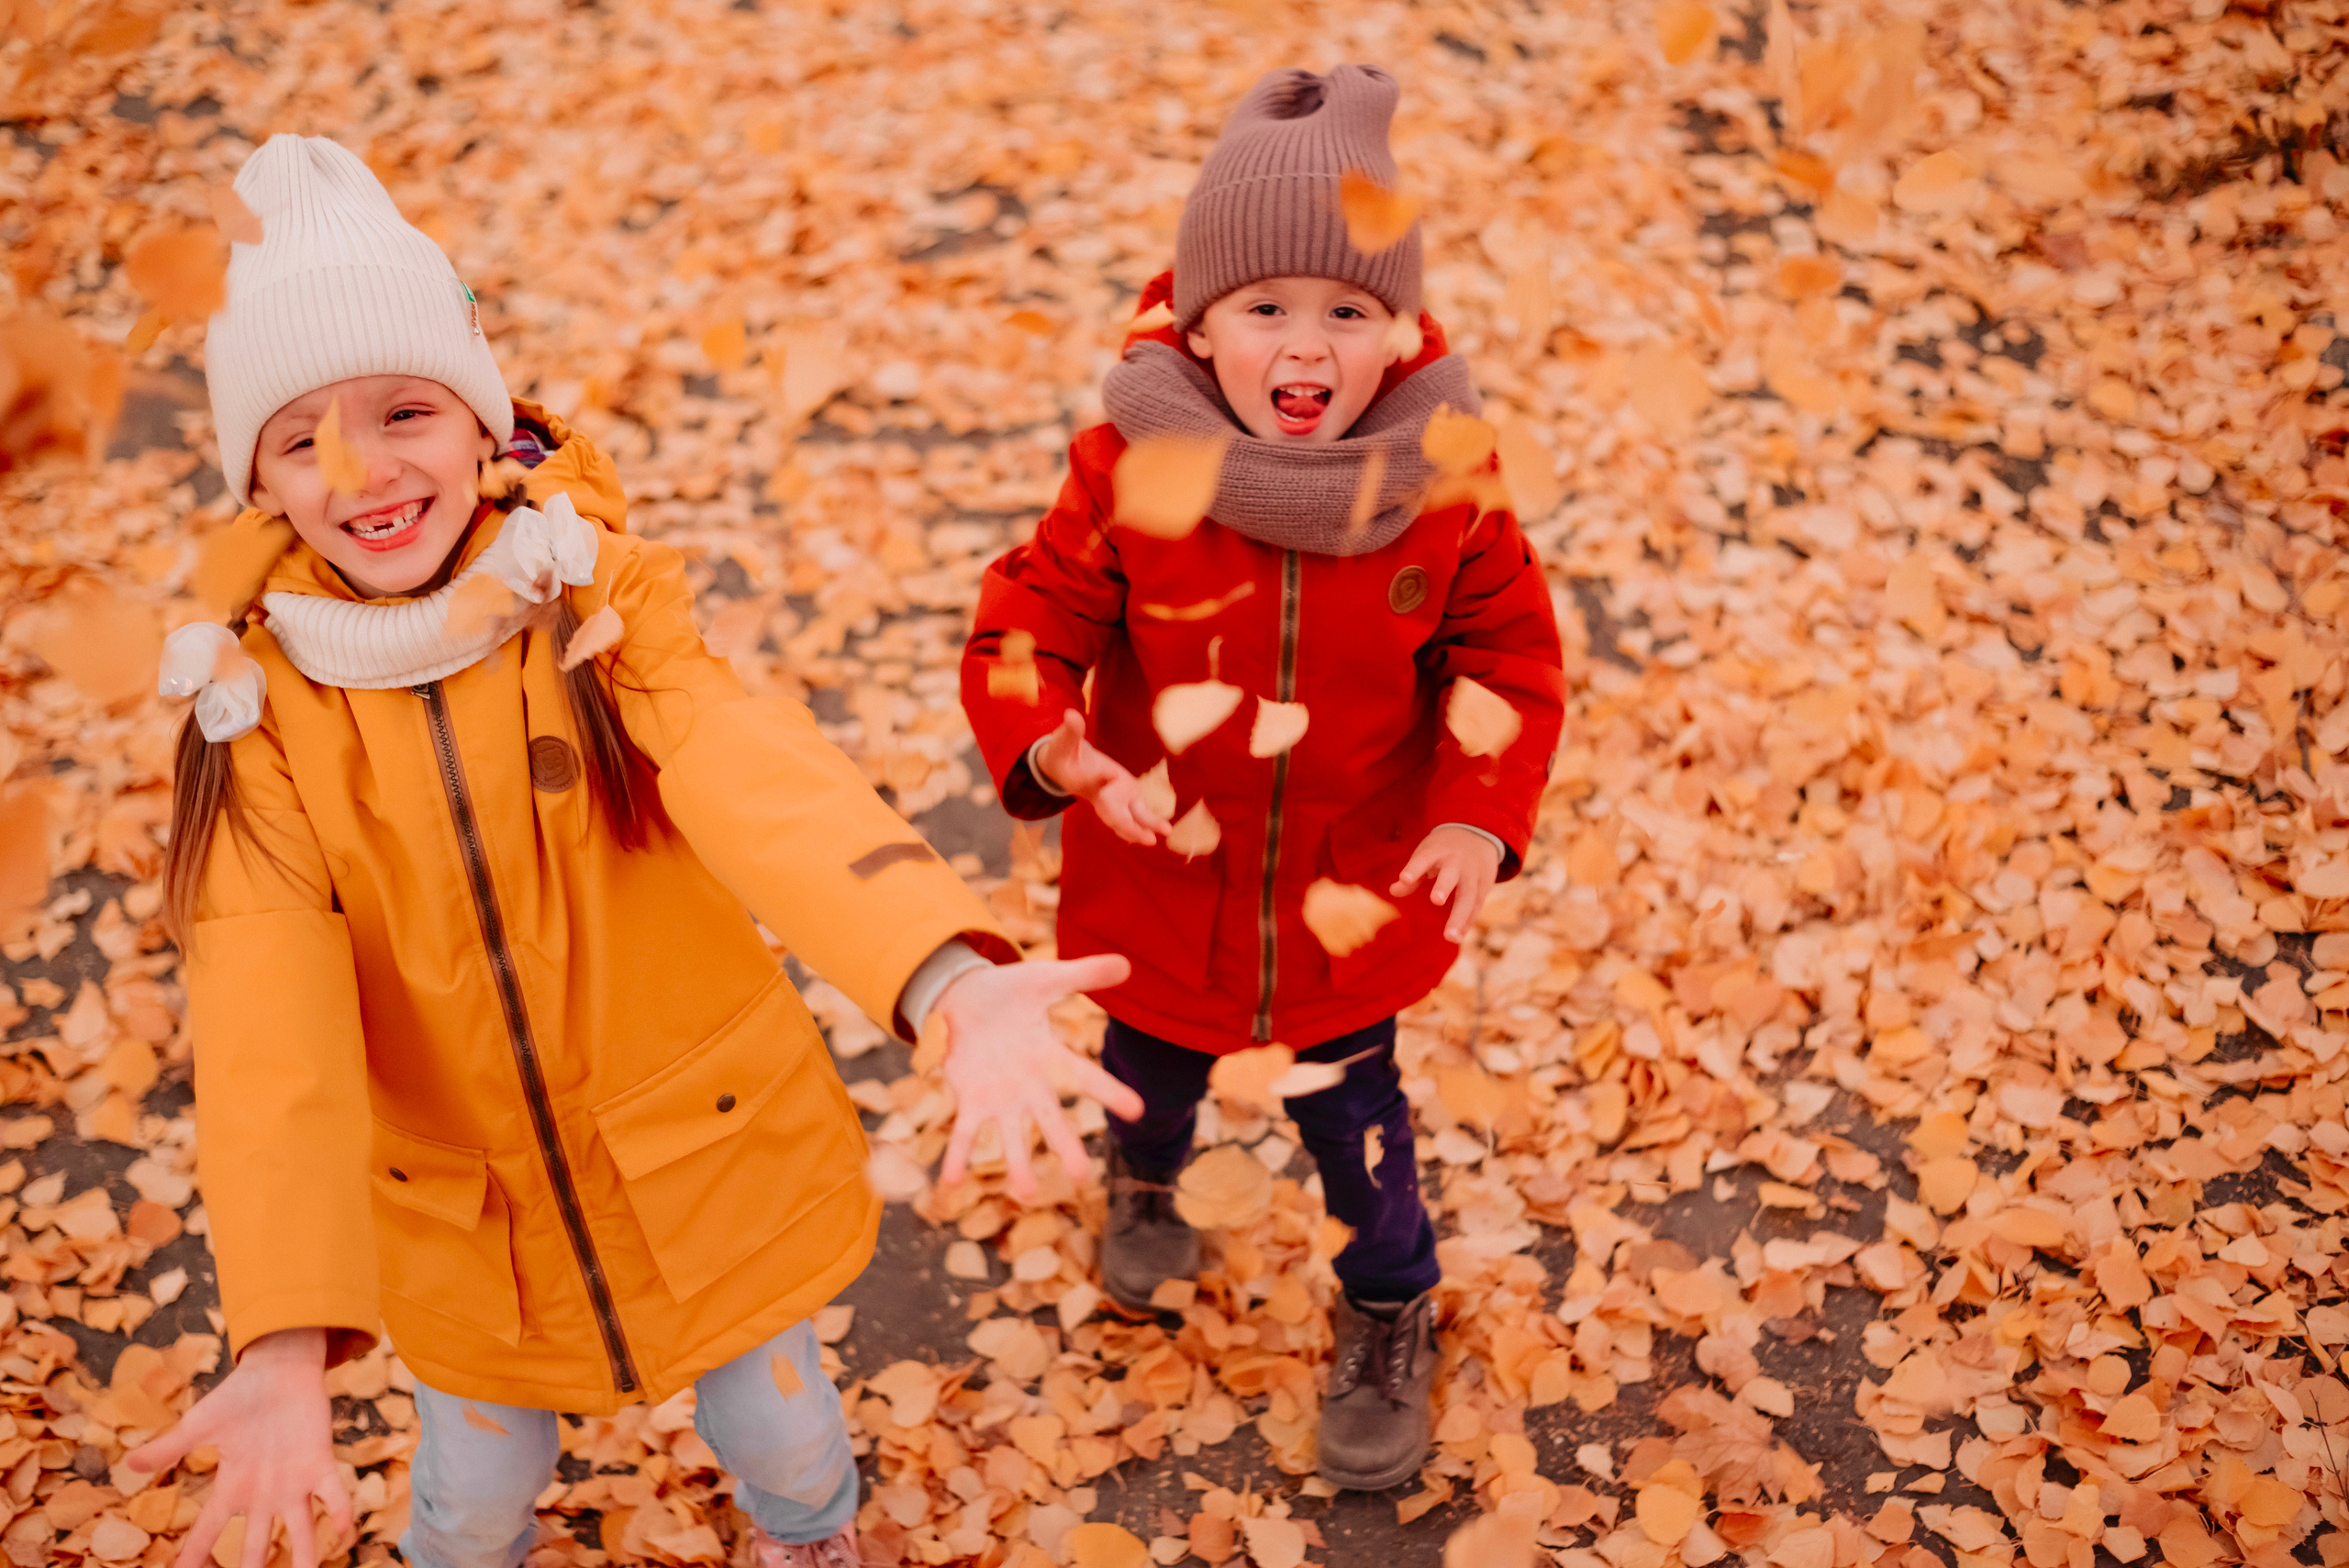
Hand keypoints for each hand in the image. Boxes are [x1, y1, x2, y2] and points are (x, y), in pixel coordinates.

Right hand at [125, 1327, 352, 1567]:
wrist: (279, 1369)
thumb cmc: (238, 1397)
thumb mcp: (197, 1424)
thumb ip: (168, 1448)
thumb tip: (129, 1463)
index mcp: (231, 1487)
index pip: (208, 1532)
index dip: (195, 1557)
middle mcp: (263, 1494)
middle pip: (255, 1544)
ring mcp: (294, 1482)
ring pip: (300, 1529)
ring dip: (304, 1555)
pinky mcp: (320, 1463)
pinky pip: (333, 1492)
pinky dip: (340, 1510)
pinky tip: (344, 1531)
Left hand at [935, 954, 1145, 1200]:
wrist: (962, 998)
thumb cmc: (1008, 992)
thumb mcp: (1045, 979)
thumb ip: (1083, 974)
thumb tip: (1126, 964)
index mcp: (1049, 1057)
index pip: (1085, 1076)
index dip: (1110, 1092)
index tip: (1137, 1110)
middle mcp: (1028, 1086)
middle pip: (1051, 1120)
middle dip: (1066, 1147)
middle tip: (1082, 1176)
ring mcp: (999, 1098)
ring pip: (1012, 1136)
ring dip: (1018, 1164)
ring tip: (1026, 1192)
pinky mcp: (968, 1100)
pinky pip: (965, 1132)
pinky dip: (957, 1156)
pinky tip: (950, 1181)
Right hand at [1035, 709, 1169, 846]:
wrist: (1064, 766)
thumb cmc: (1063, 752)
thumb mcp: (1064, 739)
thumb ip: (1070, 730)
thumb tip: (1072, 714)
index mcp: (1081, 779)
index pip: (1090, 779)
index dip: (1099, 777)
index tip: (1110, 774)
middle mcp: (1098, 795)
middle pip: (1111, 813)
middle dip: (1126, 824)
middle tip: (1142, 836)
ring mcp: (1113, 799)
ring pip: (1125, 819)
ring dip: (1139, 830)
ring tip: (1154, 840)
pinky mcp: (1125, 796)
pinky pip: (1137, 814)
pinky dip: (1148, 823)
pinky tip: (1165, 830)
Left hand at [1392, 825, 1503, 941]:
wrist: (1478, 832)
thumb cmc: (1443, 848)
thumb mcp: (1426, 853)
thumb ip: (1412, 873)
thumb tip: (1392, 891)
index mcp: (1438, 851)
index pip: (1423, 858)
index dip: (1414, 868)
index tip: (1404, 878)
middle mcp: (1456, 861)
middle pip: (1451, 875)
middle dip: (1444, 886)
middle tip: (1436, 900)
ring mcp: (1473, 873)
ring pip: (1469, 895)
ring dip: (1460, 916)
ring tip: (1450, 937)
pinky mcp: (1485, 885)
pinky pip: (1477, 905)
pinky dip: (1469, 921)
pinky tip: (1460, 936)